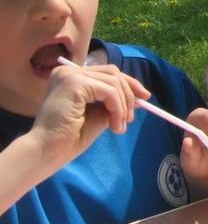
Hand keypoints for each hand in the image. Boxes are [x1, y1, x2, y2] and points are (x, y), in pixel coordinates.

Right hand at [33, 63, 148, 165]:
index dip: (129, 83)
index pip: (107, 73)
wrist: (47, 152)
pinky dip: (118, 109)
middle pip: (113, 73)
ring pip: (114, 82)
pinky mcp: (74, 83)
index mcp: (71, 77)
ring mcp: (70, 75)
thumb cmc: (69, 138)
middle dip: (130, 94)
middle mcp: (68, 71)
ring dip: (124, 106)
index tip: (144, 98)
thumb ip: (114, 102)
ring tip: (120, 127)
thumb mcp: (98, 114)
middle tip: (132, 117)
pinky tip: (115, 126)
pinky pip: (109, 92)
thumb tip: (139, 96)